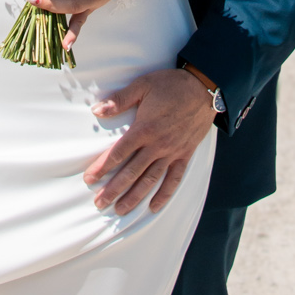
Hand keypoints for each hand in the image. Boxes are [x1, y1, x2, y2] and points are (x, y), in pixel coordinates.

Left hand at [84, 67, 214, 214]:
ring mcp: (172, 152)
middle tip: (100, 203)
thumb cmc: (172, 85)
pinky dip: (164, 194)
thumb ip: (119, 100)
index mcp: (144, 128)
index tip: (90, 179)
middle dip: (114, 189)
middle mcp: (157, 145)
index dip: (102, 167)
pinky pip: (174, 179)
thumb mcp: (143, 85)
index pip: (118, 153)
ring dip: (135, 197)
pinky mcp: (185, 155)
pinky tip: (154, 207)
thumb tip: (97, 110)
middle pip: (131, 172)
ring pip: (150, 180)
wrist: (204, 88)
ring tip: (120, 210)